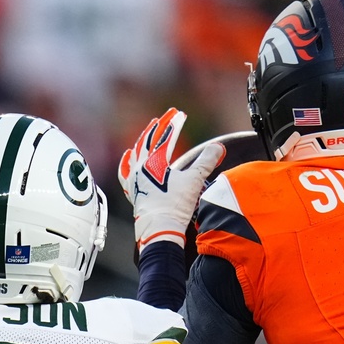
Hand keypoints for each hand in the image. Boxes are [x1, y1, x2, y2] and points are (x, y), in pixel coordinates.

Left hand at [119, 108, 224, 250]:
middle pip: (148, 140)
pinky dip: (127, 161)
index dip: (174, 124)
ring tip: (150, 129)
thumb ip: (206, 161)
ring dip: (144, 139)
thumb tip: (218, 147)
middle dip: (159, 127)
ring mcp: (134, 179)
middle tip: (167, 116)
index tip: (181, 114)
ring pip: (136, 152)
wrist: (159, 229)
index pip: (165, 137)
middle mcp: (140, 167)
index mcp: (154, 162)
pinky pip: (125, 171)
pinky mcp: (132, 191)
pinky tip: (129, 155)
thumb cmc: (175, 206)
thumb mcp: (194, 181)